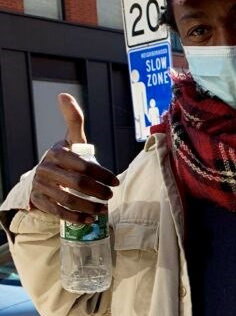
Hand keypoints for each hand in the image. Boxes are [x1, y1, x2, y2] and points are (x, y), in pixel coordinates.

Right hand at [29, 94, 119, 221]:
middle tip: (111, 196)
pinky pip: (58, 212)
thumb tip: (64, 95)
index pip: (82, 164)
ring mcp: (42, 186)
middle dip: (97, 191)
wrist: (44, 178)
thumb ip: (73, 120)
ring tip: (104, 210)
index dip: (101, 174)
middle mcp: (46, 169)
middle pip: (76, 183)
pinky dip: (75, 218)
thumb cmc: (65, 159)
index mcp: (56, 153)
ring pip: (68, 199)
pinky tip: (89, 220)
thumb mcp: (70, 140)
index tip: (115, 182)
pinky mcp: (40, 202)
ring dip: (89, 207)